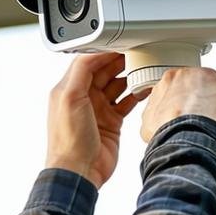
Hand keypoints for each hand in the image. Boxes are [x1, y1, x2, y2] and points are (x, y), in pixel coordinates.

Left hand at [45, 53, 145, 188]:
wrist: (79, 171)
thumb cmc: (69, 139)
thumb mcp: (70, 97)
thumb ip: (81, 71)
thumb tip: (94, 51)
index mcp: (70, 89)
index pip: (89, 62)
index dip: (105, 52)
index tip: (122, 44)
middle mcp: (84, 97)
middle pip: (105, 71)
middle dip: (120, 61)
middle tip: (138, 52)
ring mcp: (99, 110)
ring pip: (118, 85)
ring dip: (130, 76)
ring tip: (145, 67)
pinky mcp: (112, 122)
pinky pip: (126, 103)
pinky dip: (137, 94)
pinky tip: (146, 88)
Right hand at [140, 67, 215, 141]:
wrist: (186, 139)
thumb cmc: (168, 130)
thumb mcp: (149, 118)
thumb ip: (157, 108)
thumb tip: (159, 114)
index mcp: (173, 78)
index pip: (183, 83)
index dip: (187, 97)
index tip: (189, 108)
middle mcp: (196, 74)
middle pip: (204, 83)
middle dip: (204, 97)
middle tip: (202, 116)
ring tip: (213, 122)